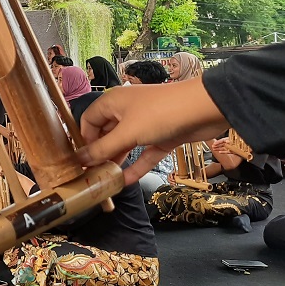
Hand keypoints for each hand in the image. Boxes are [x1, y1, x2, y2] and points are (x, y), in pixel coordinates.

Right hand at [77, 80, 230, 185]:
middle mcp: (126, 112)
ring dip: (116, 162)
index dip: (83, 140)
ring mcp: (145, 125)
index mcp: (113, 103)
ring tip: (105, 181)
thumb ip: (103, 148)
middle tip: (90, 175)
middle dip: (99, 154)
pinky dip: (136, 166)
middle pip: (106, 134)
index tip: (79, 161)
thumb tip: (80, 159)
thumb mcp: (127, 132)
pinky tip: (125, 182)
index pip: (89, 120)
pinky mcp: (162, 137)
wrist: (205, 108)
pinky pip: (144, 154)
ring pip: (125, 145)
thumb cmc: (160, 113)